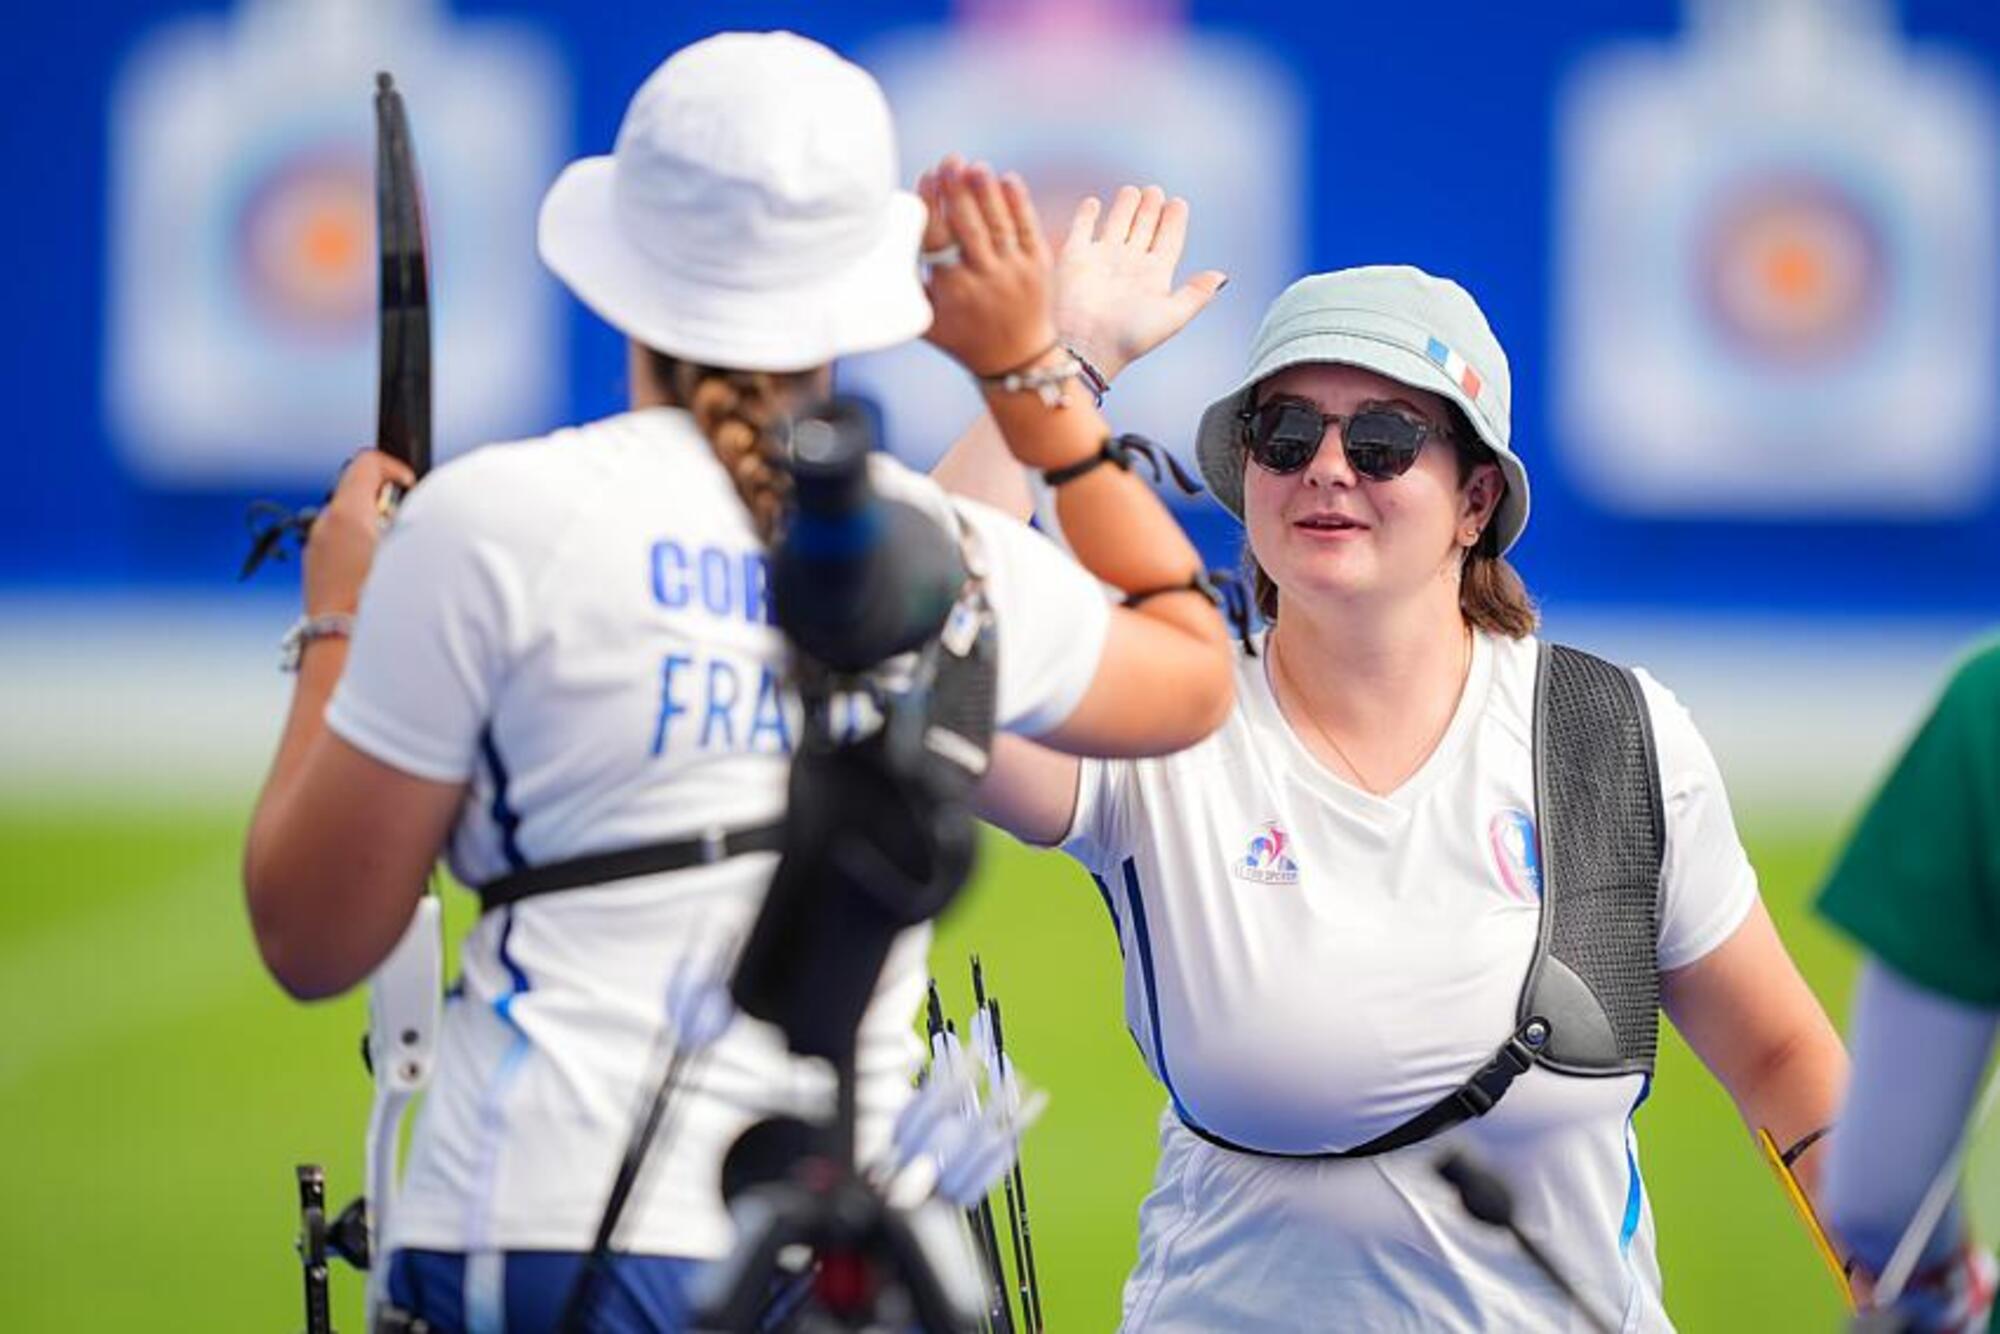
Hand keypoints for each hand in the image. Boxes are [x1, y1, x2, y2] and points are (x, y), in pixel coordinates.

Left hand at [303, 450, 414, 615]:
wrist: (344, 650)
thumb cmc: (381, 606)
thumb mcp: (411, 551)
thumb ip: (413, 521)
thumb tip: (419, 512)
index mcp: (347, 512)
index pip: (368, 462)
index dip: (395, 468)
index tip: (411, 487)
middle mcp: (325, 525)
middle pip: (357, 492)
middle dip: (387, 504)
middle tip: (409, 528)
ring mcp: (316, 549)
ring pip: (348, 521)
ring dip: (374, 529)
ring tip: (397, 558)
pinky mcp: (315, 572)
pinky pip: (339, 547)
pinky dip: (360, 551)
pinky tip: (378, 578)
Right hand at [919, 157, 1057, 377]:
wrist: (1015, 360)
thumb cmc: (961, 335)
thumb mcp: (926, 320)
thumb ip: (905, 286)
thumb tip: (877, 247)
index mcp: (953, 291)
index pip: (938, 239)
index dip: (931, 206)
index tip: (925, 176)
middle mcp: (984, 279)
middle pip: (969, 227)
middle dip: (958, 190)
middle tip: (949, 160)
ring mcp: (1014, 270)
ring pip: (998, 223)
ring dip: (986, 191)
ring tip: (974, 166)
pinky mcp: (1038, 265)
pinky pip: (1027, 228)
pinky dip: (1018, 203)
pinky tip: (1007, 179)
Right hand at [1055, 185, 1227, 383]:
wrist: (1087, 345)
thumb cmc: (1131, 336)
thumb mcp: (1173, 316)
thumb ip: (1197, 294)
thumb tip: (1222, 276)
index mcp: (1153, 277)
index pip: (1168, 242)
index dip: (1174, 222)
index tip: (1178, 203)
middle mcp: (1129, 265)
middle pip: (1143, 229)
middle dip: (1150, 209)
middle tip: (1155, 191)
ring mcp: (1102, 259)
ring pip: (1117, 224)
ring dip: (1125, 207)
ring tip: (1133, 190)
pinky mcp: (1076, 257)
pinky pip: (1082, 229)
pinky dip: (1088, 215)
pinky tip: (1095, 203)